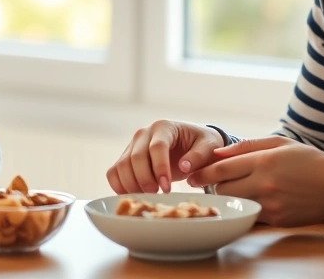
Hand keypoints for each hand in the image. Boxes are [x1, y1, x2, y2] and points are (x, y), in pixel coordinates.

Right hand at [106, 120, 225, 193]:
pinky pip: (114, 172)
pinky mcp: (126, 158)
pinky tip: (134, 195)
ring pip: (121, 166)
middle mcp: (144, 133)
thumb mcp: (209, 147)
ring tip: (148, 196)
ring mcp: (132, 145)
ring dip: (132, 185)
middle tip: (157, 195)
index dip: (160, 168)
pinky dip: (119, 186)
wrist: (192, 142)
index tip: (167, 188)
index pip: (157, 147)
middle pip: (135, 157)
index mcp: (164, 127)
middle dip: (145, 180)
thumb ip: (199, 156)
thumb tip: (183, 166)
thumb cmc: (202, 144)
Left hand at [187, 136, 323, 226]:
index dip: (202, 172)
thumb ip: (247, 146)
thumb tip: (218, 153)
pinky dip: (243, 208)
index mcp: (264, 161)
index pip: (222, 168)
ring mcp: (270, 204)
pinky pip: (250, 215)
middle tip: (207, 182)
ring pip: (234, 203)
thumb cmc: (309, 161)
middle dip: (212, 185)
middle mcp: (265, 184)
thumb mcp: (280, 143)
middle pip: (223, 189)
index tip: (191, 174)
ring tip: (226, 190)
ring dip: (226, 197)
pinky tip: (244, 201)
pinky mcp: (276, 220)